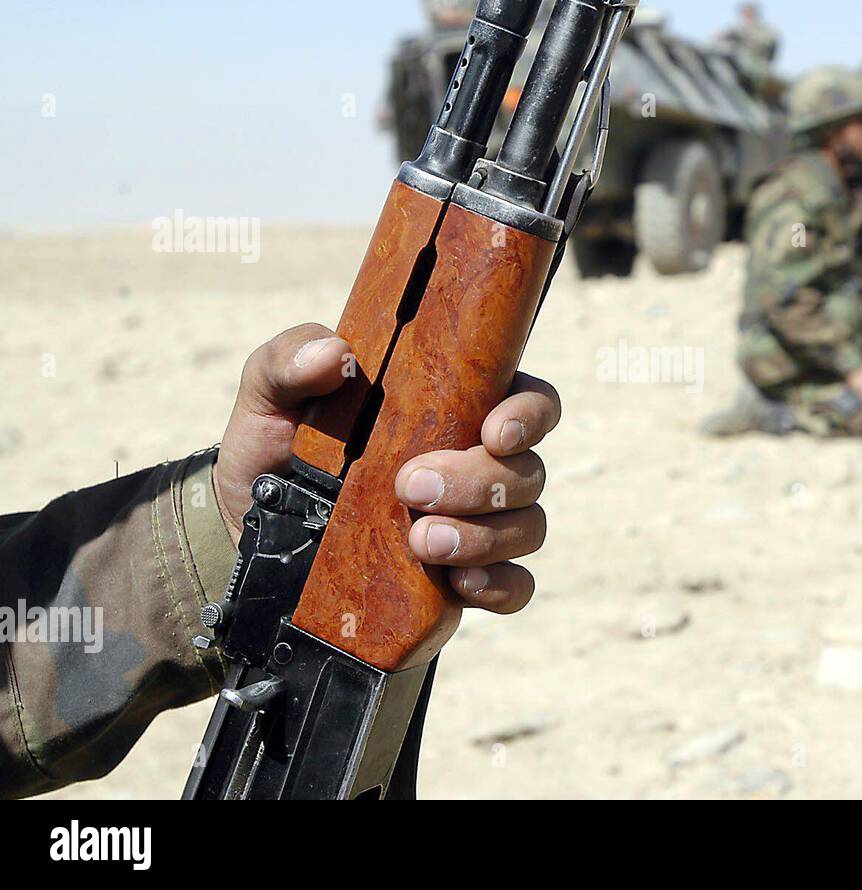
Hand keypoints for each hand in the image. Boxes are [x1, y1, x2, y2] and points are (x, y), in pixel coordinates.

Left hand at [213, 324, 559, 614]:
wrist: (251, 540)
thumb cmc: (275, 453)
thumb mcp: (268, 398)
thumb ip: (288, 361)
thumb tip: (333, 354)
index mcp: (456, 408)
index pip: (529, 401)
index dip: (529, 415)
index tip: (493, 433)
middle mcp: (479, 463)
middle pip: (526, 470)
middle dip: (478, 481)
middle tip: (411, 487)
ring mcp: (478, 524)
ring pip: (527, 527)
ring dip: (484, 536)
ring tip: (421, 542)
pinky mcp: (466, 579)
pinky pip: (516, 586)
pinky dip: (499, 585)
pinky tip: (459, 583)